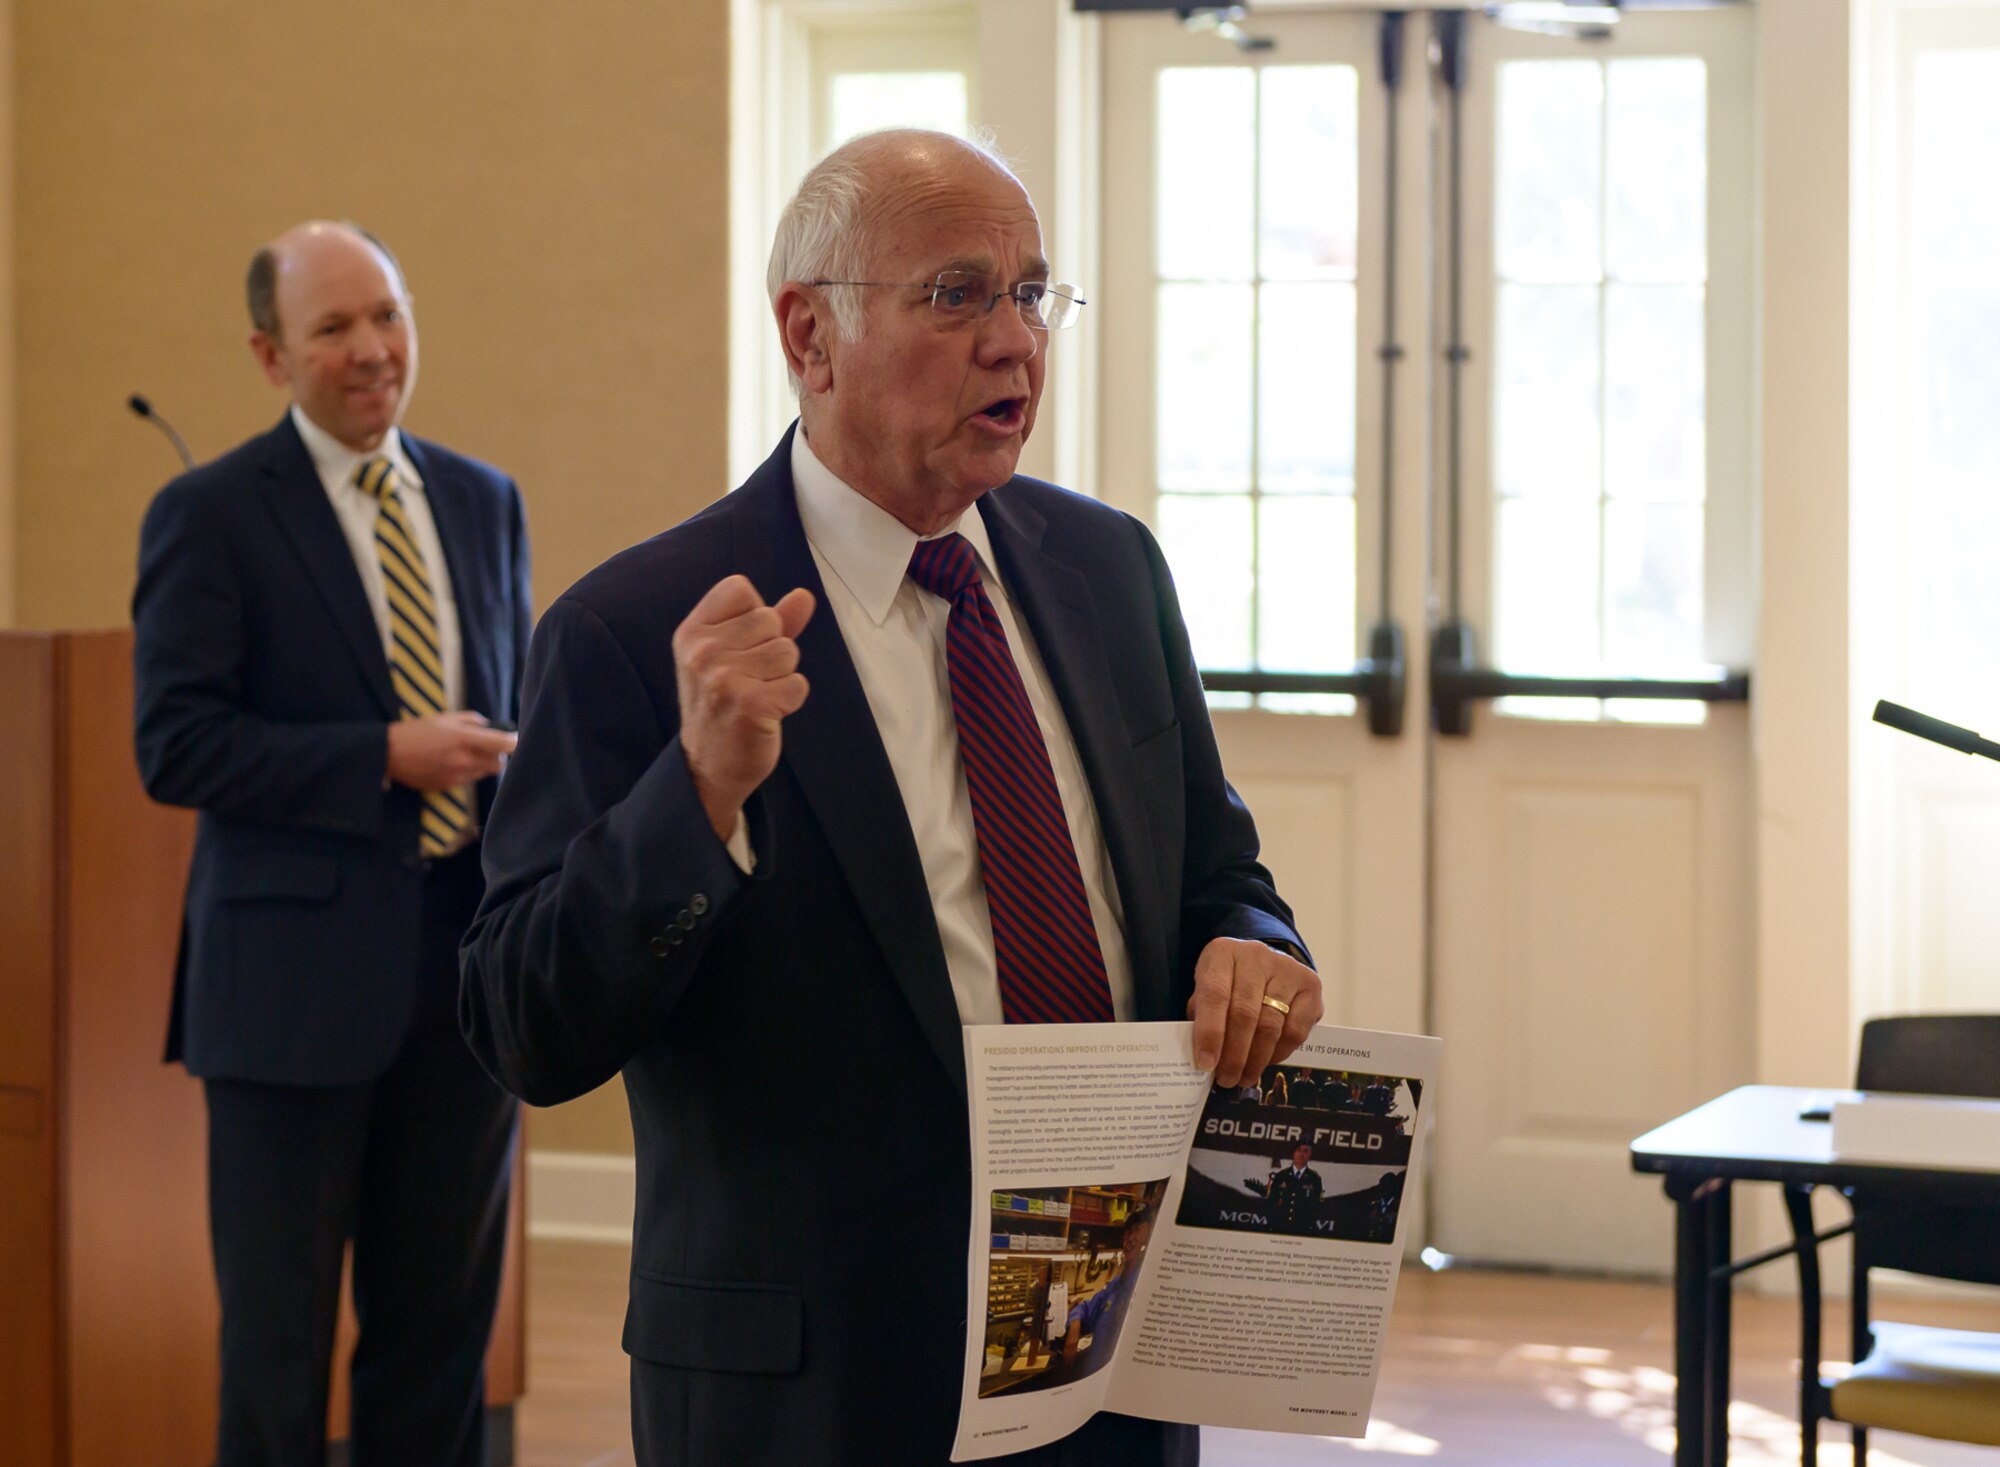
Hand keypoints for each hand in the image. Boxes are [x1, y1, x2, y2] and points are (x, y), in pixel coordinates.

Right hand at [386, 710, 516, 790]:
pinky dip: (468, 772)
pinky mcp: (449, 786)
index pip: (504, 744)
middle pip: (499, 763)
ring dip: (483, 764)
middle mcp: (464, 760)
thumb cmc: (417, 731)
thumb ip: (471, 720)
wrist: (389, 754)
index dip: (513, 741)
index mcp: (465, 738)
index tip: (513, 738)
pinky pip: (468, 780)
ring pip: (485, 773)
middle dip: (498, 755)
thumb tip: (488, 725)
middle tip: (488, 746)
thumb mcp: (445, 717)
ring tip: (467, 754)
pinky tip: (453, 763)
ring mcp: (457, 776)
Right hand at [674, 575, 815, 840]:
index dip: (753, 614)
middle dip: (772, 650)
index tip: (740, 647)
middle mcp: (702, 651)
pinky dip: (790, 700)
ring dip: (782, 676)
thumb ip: (771, 622)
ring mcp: (724, 678)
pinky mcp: (750, 704)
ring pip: (787, 652)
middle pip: (770, 620)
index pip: (740, 588)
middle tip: (748, 680)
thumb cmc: (721, 706)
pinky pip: (797, 684)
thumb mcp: (732, 656)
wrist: (707, 768)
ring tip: (756, 695)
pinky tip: (766, 714)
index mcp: (692, 632)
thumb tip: (804, 596)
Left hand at [1186, 937, 1322, 1088]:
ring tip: (1244, 1077)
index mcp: (1223, 953)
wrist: (1265, 963)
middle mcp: (1257, 955)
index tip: (1205, 1063)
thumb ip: (1201, 1016)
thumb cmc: (1229, 982)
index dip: (1209, 1033)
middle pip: (1245, 1013)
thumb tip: (1204, 1058)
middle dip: (1234, 1054)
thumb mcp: (1206, 988)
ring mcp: (1287, 968)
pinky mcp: (1311, 985)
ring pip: (1271, 1025)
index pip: (1215, 994)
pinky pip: (1296, 1030)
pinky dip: (1279, 1053)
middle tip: (1226, 1079)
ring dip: (1256, 1059)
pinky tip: (1267, 1062)